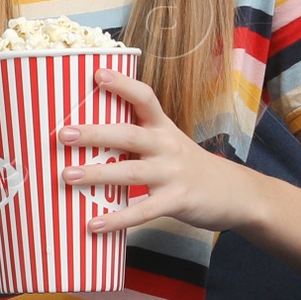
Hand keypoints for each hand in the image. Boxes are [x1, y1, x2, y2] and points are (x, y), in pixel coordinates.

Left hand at [57, 68, 249, 234]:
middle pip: (129, 134)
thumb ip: (139, 139)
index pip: (144, 98)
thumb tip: (89, 139)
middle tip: (63, 134)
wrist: (237, 194)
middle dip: (95, 133)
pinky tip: (93, 224)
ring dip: (97, 173)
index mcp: (164, 128)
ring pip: (131, 172)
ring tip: (67, 176)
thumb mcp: (170, 144)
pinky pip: (142, 211)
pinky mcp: (177, 201)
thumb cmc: (191, 168)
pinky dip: (116, 219)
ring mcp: (173, 174)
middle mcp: (167, 146)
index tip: (97, 74)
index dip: (122, 85)